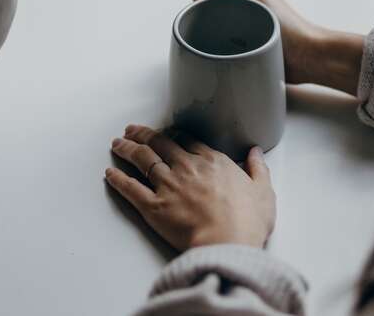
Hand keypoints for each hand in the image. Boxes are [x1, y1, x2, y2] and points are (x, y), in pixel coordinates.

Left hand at [105, 125, 275, 250]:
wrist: (228, 243)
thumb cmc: (247, 221)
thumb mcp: (263, 191)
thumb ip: (258, 169)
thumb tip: (256, 153)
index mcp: (212, 162)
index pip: (187, 140)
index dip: (173, 134)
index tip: (166, 132)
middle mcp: (187, 168)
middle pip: (160, 144)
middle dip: (144, 134)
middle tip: (132, 129)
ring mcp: (168, 185)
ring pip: (142, 159)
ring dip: (127, 149)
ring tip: (117, 143)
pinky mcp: (153, 207)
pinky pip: (130, 188)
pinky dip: (118, 179)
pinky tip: (109, 173)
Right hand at [194, 0, 363, 95]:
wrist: (308, 57)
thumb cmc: (287, 26)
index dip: (204, 5)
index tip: (201, 19)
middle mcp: (248, 5)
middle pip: (214, 12)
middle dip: (208, 24)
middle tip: (208, 37)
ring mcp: (250, 26)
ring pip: (219, 31)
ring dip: (216, 40)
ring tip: (218, 49)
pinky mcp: (252, 46)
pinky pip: (229, 48)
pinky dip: (224, 52)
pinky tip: (224, 58)